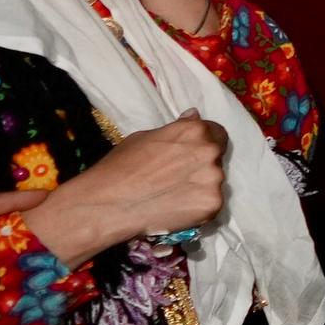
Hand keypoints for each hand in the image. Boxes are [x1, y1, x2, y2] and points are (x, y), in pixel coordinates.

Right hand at [29, 116, 234, 267]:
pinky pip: (210, 203)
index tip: (191, 152)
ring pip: (214, 181)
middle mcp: (209, 152)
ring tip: (173, 194)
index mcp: (194, 130)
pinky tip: (176, 208)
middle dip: (201, 164)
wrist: (107, 203)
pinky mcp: (212, 205)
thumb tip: (194, 116)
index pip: (216, 132)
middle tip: (177, 176)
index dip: (205, 141)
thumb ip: (176, 129)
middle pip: (216, 157)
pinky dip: (198, 206)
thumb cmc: (120, 166)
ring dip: (200, 186)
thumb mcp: (145, 137)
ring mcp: (214, 180)